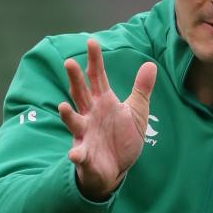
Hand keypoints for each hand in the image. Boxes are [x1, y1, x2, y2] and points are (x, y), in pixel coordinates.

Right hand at [58, 39, 156, 200]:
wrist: (116, 170)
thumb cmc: (121, 139)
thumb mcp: (136, 113)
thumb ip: (141, 90)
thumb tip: (150, 64)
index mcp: (103, 103)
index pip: (97, 78)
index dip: (94, 60)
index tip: (92, 42)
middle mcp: (90, 115)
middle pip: (81, 94)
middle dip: (75, 80)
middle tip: (69, 63)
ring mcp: (85, 135)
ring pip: (74, 121)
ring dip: (67, 115)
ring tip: (63, 107)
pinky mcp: (86, 156)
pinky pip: (80, 154)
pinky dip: (77, 154)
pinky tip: (75, 154)